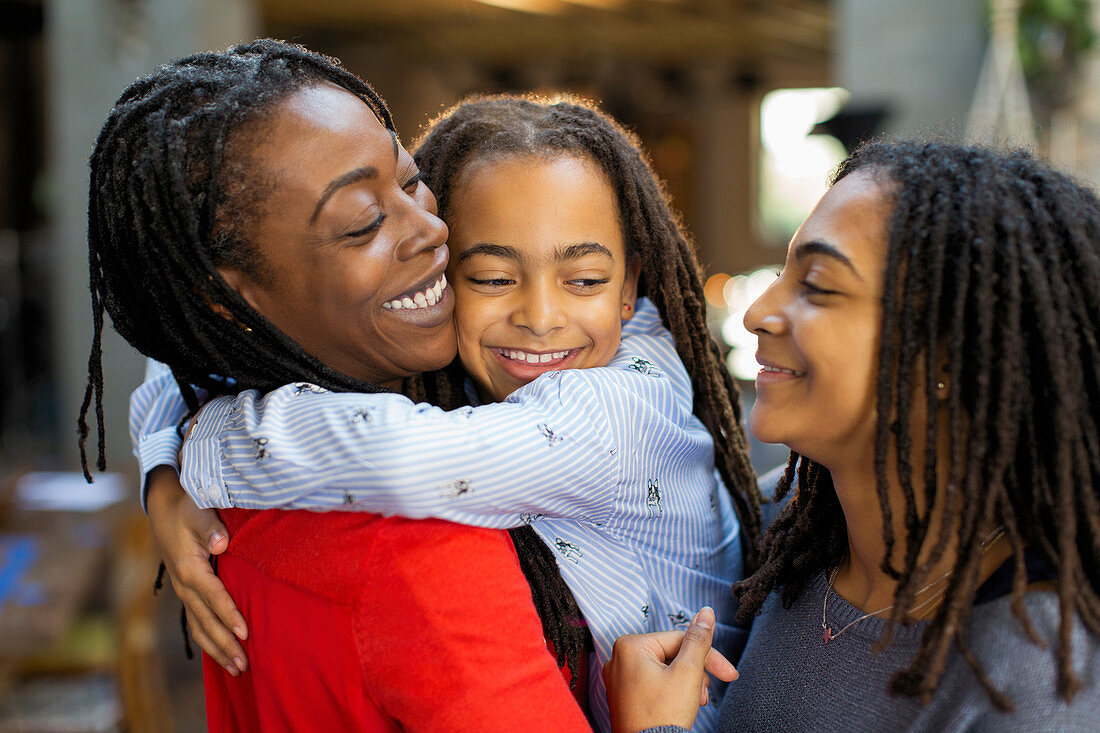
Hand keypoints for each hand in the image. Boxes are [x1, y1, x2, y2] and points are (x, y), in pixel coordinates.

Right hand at [145, 465, 247, 674]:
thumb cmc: (186, 506)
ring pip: (200, 626)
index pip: (213, 596)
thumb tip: (221, 543)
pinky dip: (209, 639)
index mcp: (189, 568)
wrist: (163, 505)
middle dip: (225, 644)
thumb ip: (210, 527)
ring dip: (217, 649)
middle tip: (244, 665)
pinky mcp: (186, 590)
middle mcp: (184, 584)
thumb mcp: (198, 510)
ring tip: (237, 669)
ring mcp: (183, 590)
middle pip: (206, 621)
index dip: (228, 615)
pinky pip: (196, 621)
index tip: (245, 633)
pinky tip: (221, 653)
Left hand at [602, 607, 737, 732]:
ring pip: (665, 669)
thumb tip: (706, 612)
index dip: (708, 656)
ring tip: (695, 701)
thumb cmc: (663, 715)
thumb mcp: (688, 672)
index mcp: (630, 646)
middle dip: (695, 673)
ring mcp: (619, 678)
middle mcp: (619, 658)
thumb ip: (699, 640)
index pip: (679, 640)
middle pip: (671, 654)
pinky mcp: (624, 695)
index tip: (730, 674)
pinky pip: (653, 682)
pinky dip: (671, 690)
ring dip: (686, 683)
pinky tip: (682, 704)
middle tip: (705, 693)